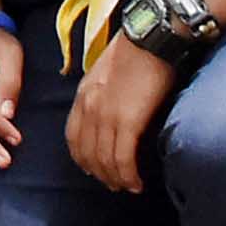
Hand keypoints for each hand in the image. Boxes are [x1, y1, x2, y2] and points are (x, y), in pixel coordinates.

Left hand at [64, 29, 171, 193]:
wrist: (151, 37)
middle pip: (87, 153)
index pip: (73, 136)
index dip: (81, 156)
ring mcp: (107, 116)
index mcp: (84, 95)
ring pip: (105, 160)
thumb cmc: (136, 49)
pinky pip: (123, 158)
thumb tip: (112, 105)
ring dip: (115, 178)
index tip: (91, 168)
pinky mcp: (128, 122)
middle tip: (112, 184)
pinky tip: (136, 182)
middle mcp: (90, 108)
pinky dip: (128, 175)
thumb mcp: (106, 70)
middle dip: (99, 173)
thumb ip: (102, 91)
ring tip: (127, 187)